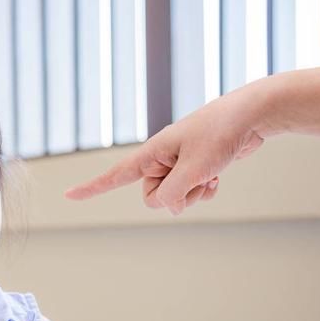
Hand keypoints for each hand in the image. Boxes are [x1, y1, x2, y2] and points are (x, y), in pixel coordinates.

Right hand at [64, 90, 265, 214]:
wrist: (251, 115)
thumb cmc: (220, 134)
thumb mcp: (194, 169)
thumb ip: (172, 194)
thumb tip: (165, 205)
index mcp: (151, 154)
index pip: (114, 175)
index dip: (91, 188)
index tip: (68, 196)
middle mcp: (160, 160)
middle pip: (152, 197)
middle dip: (175, 197)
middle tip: (196, 179)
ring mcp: (177, 164)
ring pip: (174, 197)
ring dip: (194, 193)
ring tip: (210, 174)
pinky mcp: (193, 167)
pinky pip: (190, 192)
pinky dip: (204, 189)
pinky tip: (217, 176)